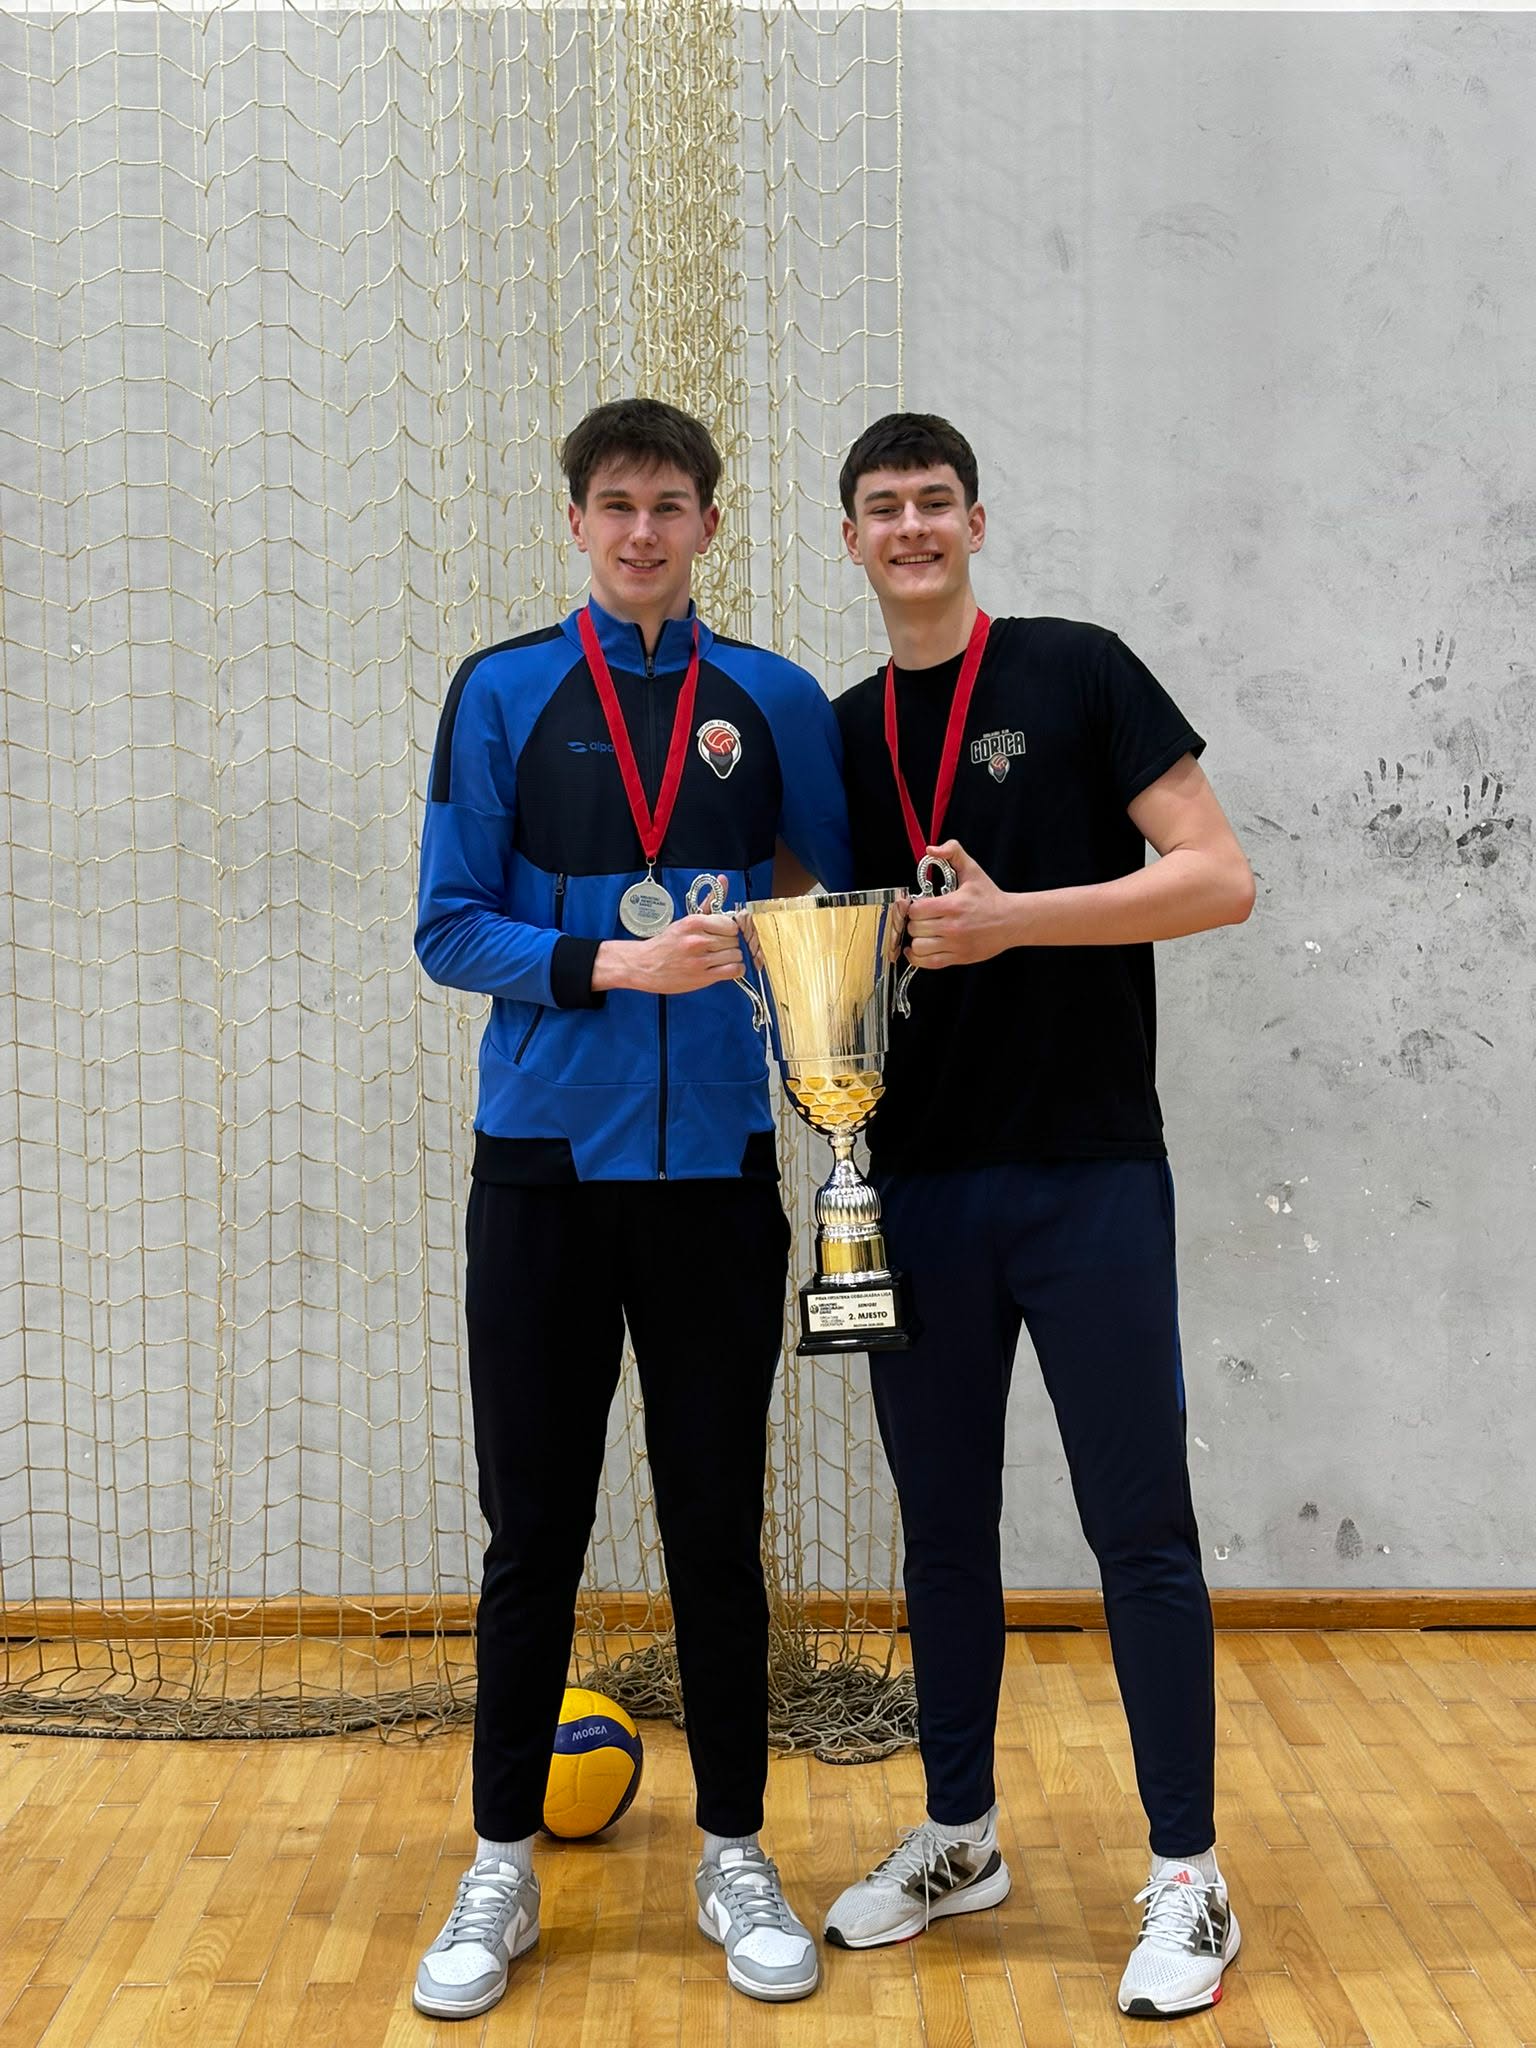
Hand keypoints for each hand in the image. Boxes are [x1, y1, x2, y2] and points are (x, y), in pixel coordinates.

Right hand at [594, 914, 743, 995]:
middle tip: (718, 946)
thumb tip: (723, 880)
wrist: (644, 965)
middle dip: (729, 943)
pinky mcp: (703, 976)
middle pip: (733, 940)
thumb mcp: (685, 920)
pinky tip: (725, 968)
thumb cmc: (666, 943)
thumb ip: (709, 901)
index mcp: (693, 923)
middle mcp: (697, 940)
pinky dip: (735, 970)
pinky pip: (733, 971)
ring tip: (719, 958)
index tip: (722, 933)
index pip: (730, 924)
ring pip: (736, 955)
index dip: (728, 929)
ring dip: (731, 957)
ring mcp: (700, 960)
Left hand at [904, 841, 1016, 968]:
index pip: (917, 909)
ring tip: (922, 933)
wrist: (1012, 921)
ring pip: (918, 947)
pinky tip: (918, 949)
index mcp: (953, 905)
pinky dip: (918, 958)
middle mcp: (952, 927)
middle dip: (914, 922)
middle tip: (922, 918)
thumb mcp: (972, 870)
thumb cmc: (990, 898)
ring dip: (916, 940)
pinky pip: (929, 963)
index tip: (920, 905)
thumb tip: (931, 850)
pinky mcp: (958, 958)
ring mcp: (955, 945)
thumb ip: (952, 852)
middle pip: (915, 928)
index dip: (914, 906)